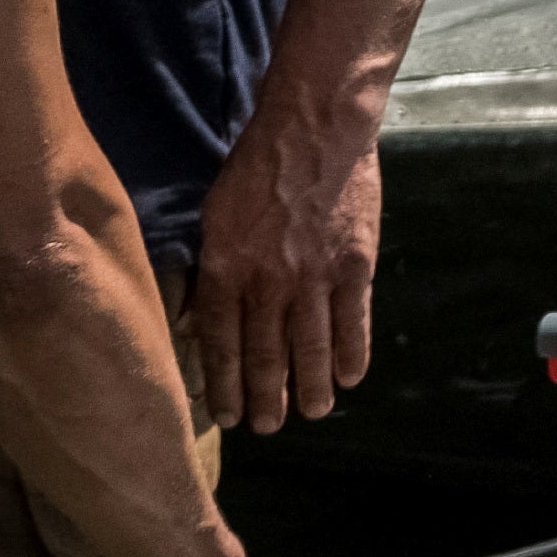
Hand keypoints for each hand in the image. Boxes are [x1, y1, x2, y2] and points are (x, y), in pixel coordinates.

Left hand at [186, 97, 380, 432]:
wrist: (314, 130)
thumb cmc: (257, 169)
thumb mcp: (214, 217)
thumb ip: (211, 272)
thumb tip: (200, 319)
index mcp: (226, 270)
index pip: (222, 345)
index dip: (224, 385)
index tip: (225, 415)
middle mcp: (268, 282)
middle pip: (266, 356)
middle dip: (265, 398)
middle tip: (267, 427)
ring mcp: (315, 276)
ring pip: (312, 348)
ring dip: (312, 387)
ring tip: (311, 412)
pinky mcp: (355, 265)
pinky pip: (354, 322)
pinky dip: (353, 354)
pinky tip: (350, 377)